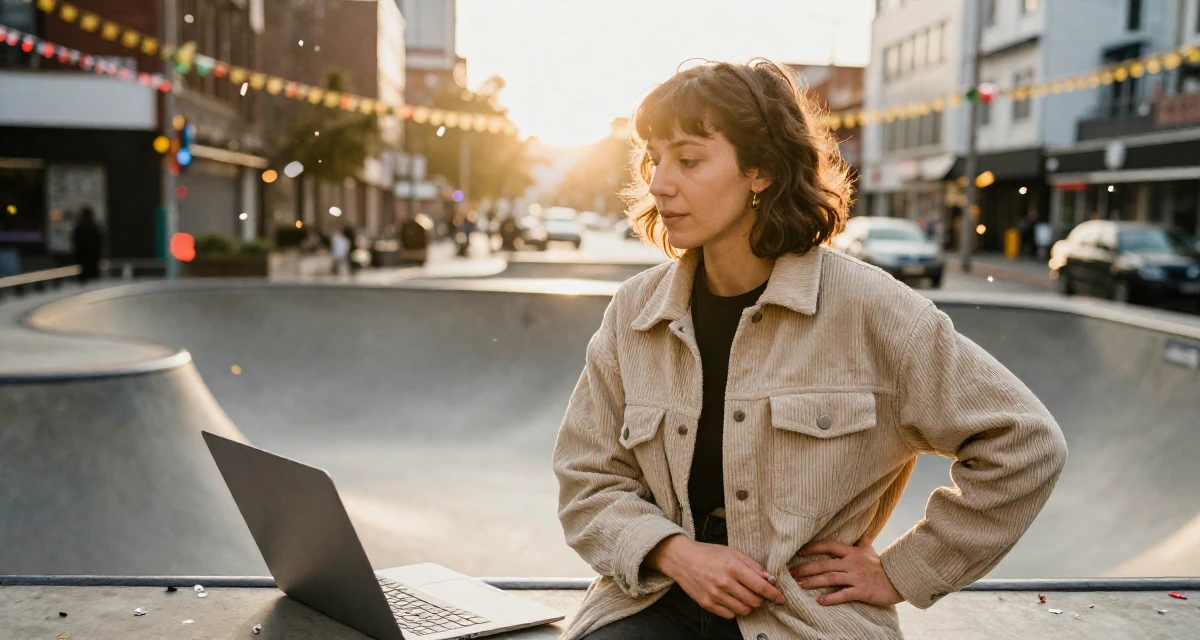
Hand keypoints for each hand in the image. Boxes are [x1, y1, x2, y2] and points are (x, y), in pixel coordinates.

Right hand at [648, 535, 785, 618]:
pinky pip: (730, 615)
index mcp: (733, 567)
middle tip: (759, 594)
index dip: (774, 595)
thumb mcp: (732, 552)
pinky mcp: (707, 604)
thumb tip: (770, 579)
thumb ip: (753, 565)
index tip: (781, 598)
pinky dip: (735, 610)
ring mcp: (715, 595)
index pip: (761, 587)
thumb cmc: (709, 553)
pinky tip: (732, 600)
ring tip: (745, 596)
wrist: (682, 559)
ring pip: (743, 610)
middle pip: (754, 601)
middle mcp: (724, 583)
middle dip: (761, 600)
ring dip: (749, 606)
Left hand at [789, 537, 903, 606]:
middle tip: (792, 573)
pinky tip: (819, 601)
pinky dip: (831, 598)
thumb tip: (860, 528)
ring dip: (814, 582)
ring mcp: (857, 577)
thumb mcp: (869, 550)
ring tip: (800, 585)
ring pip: (831, 579)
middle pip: (825, 564)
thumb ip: (861, 540)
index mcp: (852, 552)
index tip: (799, 552)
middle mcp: (852, 563)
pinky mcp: (862, 591)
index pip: (829, 546)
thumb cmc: (881, 565)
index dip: (813, 547)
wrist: (899, 580)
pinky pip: (844, 595)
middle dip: (807, 568)